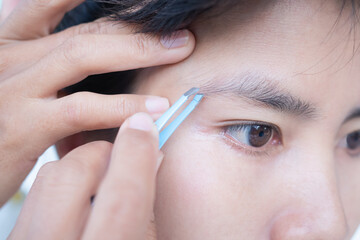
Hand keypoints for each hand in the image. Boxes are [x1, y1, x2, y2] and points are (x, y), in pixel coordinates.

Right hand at [0, 0, 194, 205]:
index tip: (140, 0)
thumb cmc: (3, 123)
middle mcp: (10, 57)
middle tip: (180, 33)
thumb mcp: (23, 85)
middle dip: (136, 28)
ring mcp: (13, 89)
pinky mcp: (22, 126)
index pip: (50, 1)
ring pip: (82, 55)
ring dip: (137, 50)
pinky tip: (156, 107)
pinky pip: (80, 109)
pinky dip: (122, 106)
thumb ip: (52, 66)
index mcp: (12, 42)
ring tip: (179, 50)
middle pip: (83, 30)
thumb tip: (102, 52)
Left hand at [10, 113, 160, 238]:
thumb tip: (149, 160)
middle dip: (107, 152)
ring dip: (85, 164)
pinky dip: (65, 181)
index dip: (137, 153)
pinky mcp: (18, 236)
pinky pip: (38, 192)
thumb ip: (145, 209)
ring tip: (107, 176)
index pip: (121, 195)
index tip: (144, 124)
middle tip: (128, 155)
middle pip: (74, 174)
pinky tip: (83, 195)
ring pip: (51, 175)